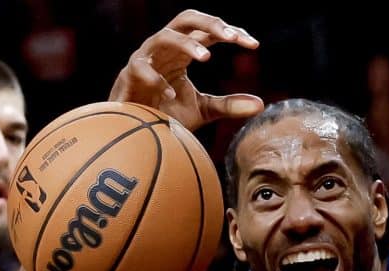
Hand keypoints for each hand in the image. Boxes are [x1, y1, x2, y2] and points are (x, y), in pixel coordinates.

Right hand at [109, 9, 263, 130]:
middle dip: (210, 23)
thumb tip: (261, 104)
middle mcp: (165, 48)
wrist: (133, 133)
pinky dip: (157, 79)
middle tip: (232, 37)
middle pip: (187, 19)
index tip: (253, 45)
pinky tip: (172, 94)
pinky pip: (142, 67)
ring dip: (186, 44)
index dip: (232, 34)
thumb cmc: (165, 115)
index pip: (209, 32)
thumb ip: (227, 105)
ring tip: (206, 57)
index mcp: (183, 52)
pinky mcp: (128, 74)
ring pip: (165, 36)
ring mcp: (146, 58)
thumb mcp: (201, 111)